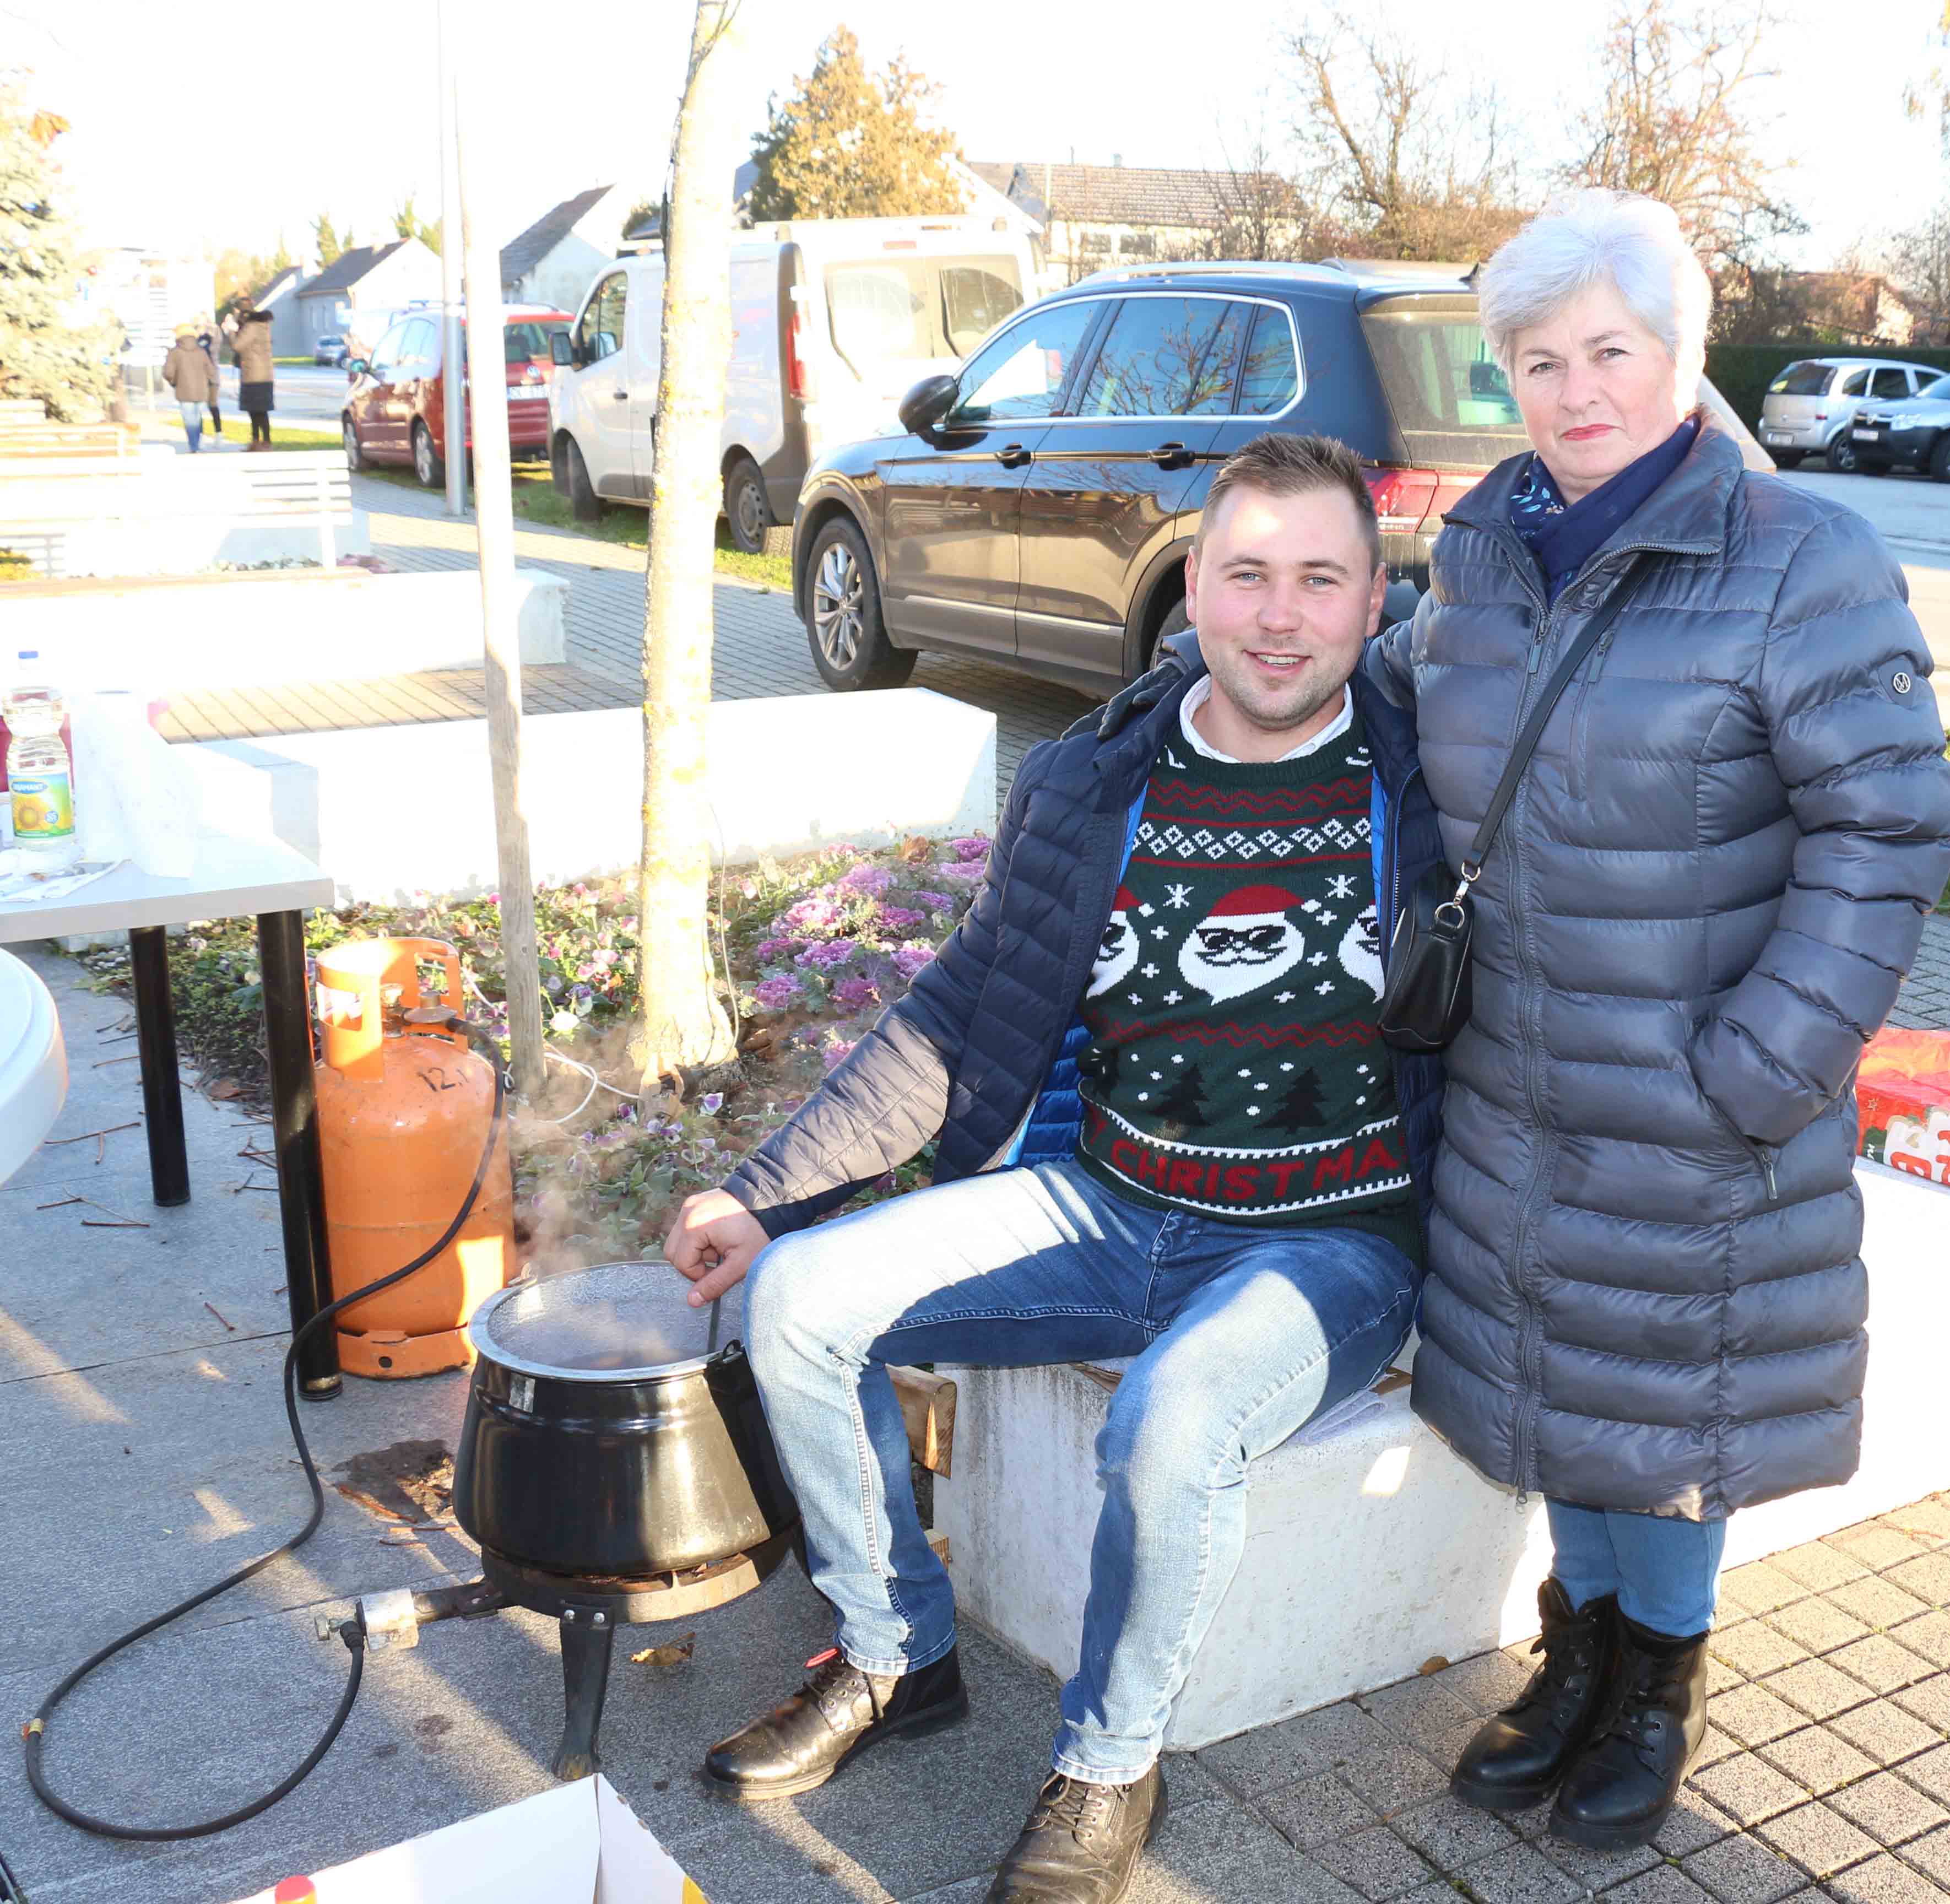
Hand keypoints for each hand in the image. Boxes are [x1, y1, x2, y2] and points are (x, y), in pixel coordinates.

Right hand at [663, 1189, 768, 1305]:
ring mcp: (690, 1205)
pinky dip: (699, 1238)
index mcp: (693, 1226)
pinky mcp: (696, 1203)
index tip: (720, 1268)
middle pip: (674, 1252)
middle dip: (695, 1262)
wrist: (772, 1203)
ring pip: (678, 1241)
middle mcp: (687, 1212)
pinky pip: (686, 1229)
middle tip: (719, 1259)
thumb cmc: (759, 1232)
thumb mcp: (740, 1264)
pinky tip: (719, 1237)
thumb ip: (715, 1284)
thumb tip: (693, 1301)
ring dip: (696, 1251)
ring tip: (721, 1247)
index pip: (682, 1263)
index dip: (700, 1274)